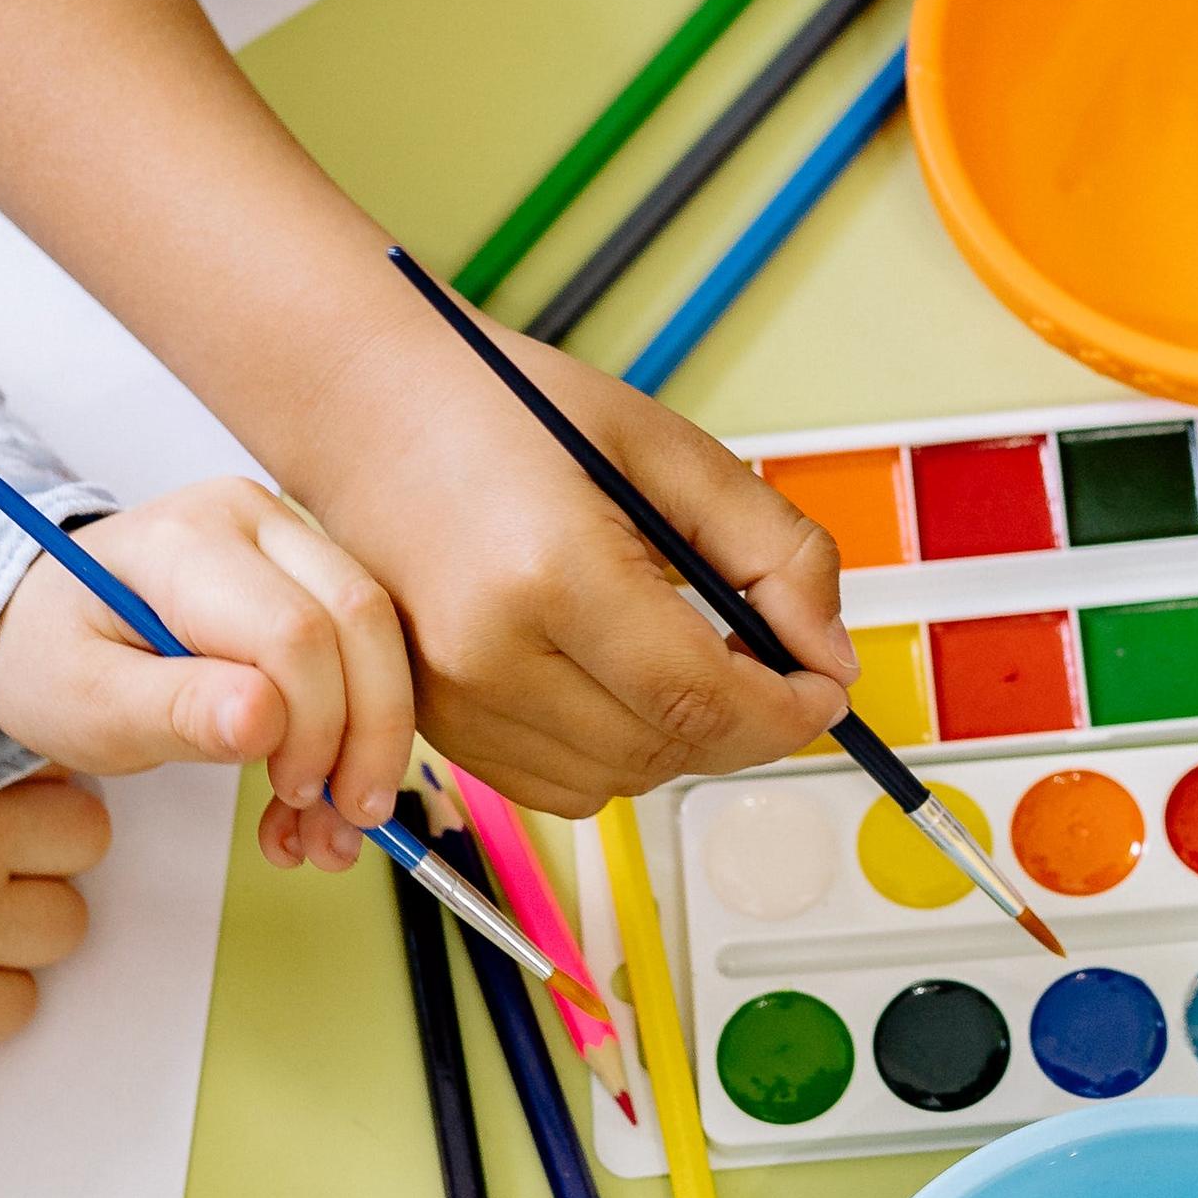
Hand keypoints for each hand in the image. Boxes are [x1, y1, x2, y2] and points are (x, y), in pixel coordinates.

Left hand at [0, 481, 417, 871]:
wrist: (37, 626)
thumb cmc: (51, 660)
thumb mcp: (85, 703)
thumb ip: (172, 711)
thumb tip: (266, 723)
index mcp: (185, 540)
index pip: (293, 630)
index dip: (315, 723)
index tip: (289, 795)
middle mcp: (252, 518)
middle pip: (359, 618)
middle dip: (369, 734)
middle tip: (345, 827)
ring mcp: (289, 539)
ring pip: (378, 635)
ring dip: (370, 744)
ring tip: (328, 837)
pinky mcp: (310, 576)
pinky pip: (363, 651)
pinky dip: (355, 734)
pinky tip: (317, 802)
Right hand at [275, 301, 851, 815]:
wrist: (369, 408)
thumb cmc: (507, 410)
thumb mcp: (665, 448)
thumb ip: (771, 549)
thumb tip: (828, 653)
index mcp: (552, 573)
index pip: (701, 700)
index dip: (787, 714)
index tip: (823, 689)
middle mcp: (488, 654)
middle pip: (666, 751)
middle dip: (745, 725)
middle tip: (771, 664)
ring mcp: (451, 700)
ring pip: (618, 784)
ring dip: (679, 741)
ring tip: (682, 655)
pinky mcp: (433, 725)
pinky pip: (559, 788)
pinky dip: (612, 754)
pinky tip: (615, 678)